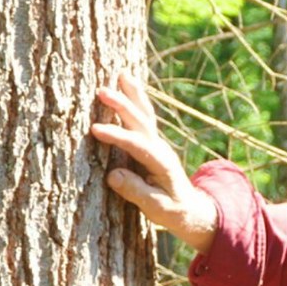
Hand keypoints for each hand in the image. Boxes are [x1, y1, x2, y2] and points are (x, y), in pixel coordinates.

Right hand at [89, 71, 218, 253]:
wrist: (191, 208)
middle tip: (102, 91)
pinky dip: (136, 99)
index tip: (95, 129)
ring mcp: (157, 143)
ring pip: (144, 114)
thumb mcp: (157, 209)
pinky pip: (143, 116)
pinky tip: (128, 83)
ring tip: (121, 74)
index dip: (117, 136)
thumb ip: (137, 192)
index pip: (137, 146)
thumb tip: (113, 175)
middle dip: (122, 106)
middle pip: (141, 122)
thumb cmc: (173, 211)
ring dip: (132, 94)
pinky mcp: (152, 142)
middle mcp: (161, 148)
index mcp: (162, 164)